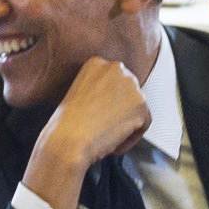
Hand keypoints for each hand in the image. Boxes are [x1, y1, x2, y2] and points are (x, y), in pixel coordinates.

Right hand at [22, 56, 151, 208]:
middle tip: (105, 130)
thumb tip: (115, 104)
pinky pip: (143, 124)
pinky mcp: (141, 104)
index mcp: (96, 63)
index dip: (108, 104)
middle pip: (128, 93)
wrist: (68, 139)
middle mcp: (116, 68)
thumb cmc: (65, 126)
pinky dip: (131, 138)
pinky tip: (113, 145)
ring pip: (136, 109)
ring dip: (125, 125)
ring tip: (106, 138)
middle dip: (120, 112)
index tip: (99, 117)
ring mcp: (130, 85)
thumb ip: (99, 92)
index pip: (114, 82)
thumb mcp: (77, 96)